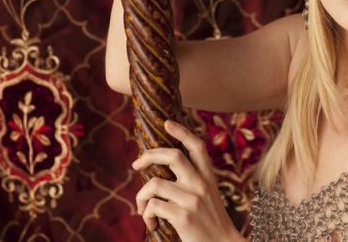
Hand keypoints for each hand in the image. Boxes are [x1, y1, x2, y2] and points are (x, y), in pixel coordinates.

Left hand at [132, 119, 239, 240]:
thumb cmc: (211, 223)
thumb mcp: (208, 196)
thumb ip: (193, 183)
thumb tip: (160, 175)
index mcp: (208, 177)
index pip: (197, 146)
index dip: (181, 132)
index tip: (167, 123)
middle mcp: (200, 184)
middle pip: (172, 156)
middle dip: (149, 156)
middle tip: (136, 164)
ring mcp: (191, 199)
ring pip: (154, 184)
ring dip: (141, 197)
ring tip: (143, 210)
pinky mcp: (182, 216)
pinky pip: (152, 207)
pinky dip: (146, 216)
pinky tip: (152, 225)